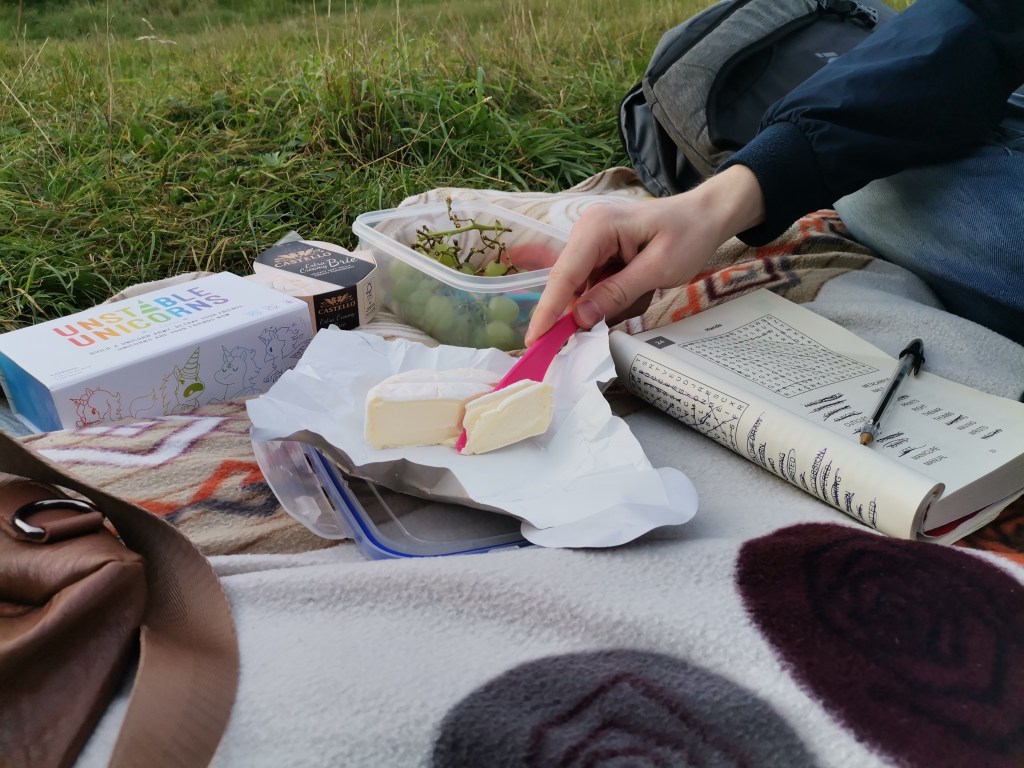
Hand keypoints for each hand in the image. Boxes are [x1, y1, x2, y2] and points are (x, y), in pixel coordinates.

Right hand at [525, 165, 765, 345]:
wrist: (707, 216)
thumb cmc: (689, 234)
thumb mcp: (657, 268)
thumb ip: (617, 293)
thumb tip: (579, 319)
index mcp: (596, 228)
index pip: (565, 275)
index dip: (548, 310)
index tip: (535, 340)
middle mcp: (586, 233)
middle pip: (569, 285)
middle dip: (585, 311)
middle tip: (607, 327)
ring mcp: (592, 245)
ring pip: (584, 291)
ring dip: (609, 305)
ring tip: (645, 292)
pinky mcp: (601, 256)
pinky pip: (597, 289)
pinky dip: (616, 300)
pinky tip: (642, 290)